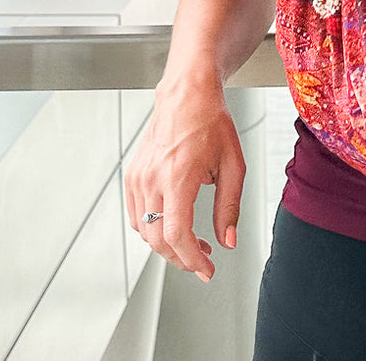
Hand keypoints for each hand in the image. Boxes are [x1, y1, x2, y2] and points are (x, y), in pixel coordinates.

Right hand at [124, 80, 245, 280]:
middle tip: (202, 261)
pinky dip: (152, 229)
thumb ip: (229, 206)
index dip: (192, 259)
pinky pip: (135, 215)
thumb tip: (227, 239)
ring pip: (145, 230)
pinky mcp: (132, 176)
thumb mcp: (232, 164)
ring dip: (167, 245)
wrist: (187, 96)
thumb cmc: (210, 122)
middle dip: (181, 258)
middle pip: (158, 239)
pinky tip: (171, 226)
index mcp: (178, 176)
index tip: (206, 269)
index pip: (177, 234)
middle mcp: (152, 179)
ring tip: (192, 244)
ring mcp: (138, 177)